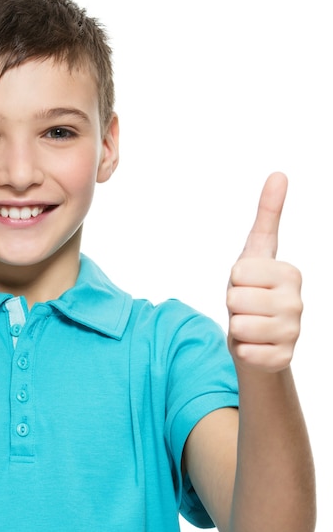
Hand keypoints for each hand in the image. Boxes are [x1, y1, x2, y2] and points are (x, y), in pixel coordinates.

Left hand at [227, 172, 302, 373]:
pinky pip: (244, 351)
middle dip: (233, 304)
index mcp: (291, 274)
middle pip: (235, 298)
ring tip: (250, 325)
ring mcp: (293, 332)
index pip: (239, 272)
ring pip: (238, 325)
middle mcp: (298, 302)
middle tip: (247, 308)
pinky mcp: (282, 358)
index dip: (234, 280)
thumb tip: (279, 173)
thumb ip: (268, 214)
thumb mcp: (255, 252)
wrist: (257, 336)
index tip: (248, 284)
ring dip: (236, 327)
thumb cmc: (253, 291)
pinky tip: (255, 345)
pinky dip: (242, 349)